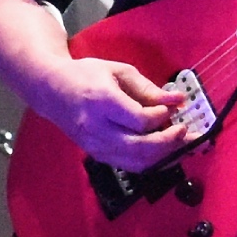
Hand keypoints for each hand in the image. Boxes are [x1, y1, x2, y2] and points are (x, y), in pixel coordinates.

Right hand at [34, 57, 187, 171]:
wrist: (51, 90)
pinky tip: (163, 152)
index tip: (171, 109)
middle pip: (140, 146)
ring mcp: (95, 145)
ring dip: (164, 156)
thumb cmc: (85, 75)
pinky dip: (150, 162)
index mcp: (102, 101)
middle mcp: (97, 128)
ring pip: (136, 162)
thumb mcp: (117, 71)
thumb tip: (177, 100)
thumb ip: (147, 87)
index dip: (160, 118)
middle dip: (169, 142)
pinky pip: (129, 165)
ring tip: (180, 144)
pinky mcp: (96, 155)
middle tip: (184, 131)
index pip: (139, 120)